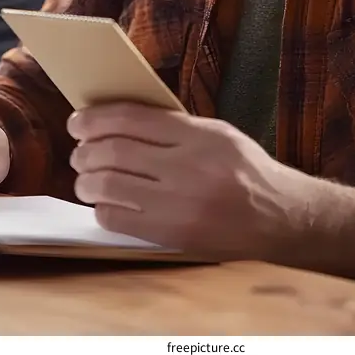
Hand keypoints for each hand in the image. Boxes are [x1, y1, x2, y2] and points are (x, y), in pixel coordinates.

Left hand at [68, 103, 303, 261]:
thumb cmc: (246, 170)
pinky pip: (118, 220)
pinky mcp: (171, 235)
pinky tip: (104, 202)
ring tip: (86, 176)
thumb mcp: (218, 133)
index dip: (96, 118)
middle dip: (86, 149)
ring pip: (109, 186)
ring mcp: (177, 205)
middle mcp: (186, 169)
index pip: (132, 119)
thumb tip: (122, 120)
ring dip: (87, 179)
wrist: (277, 217)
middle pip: (114, 151)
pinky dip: (101, 208)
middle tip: (79, 150)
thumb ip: (174, 126)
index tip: (78, 120)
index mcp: (197, 136)